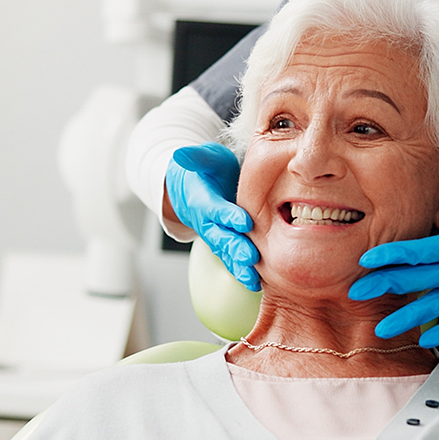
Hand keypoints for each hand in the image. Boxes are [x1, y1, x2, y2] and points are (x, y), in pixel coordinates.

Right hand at [165, 142, 260, 290]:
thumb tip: (180, 154)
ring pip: (227, 253)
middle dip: (235, 248)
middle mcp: (207, 222)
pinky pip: (232, 260)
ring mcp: (215, 235)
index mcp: (203, 199)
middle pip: (220, 237)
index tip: (245, 221)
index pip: (215, 208)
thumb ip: (195, 157)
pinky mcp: (225, 243)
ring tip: (254, 280)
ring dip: (239, 267)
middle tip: (251, 257)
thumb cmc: (204, 170)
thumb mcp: (202, 158)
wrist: (194, 188)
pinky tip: (257, 285)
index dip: (228, 215)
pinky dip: (243, 273)